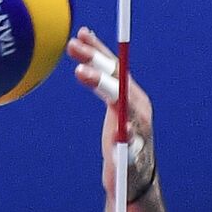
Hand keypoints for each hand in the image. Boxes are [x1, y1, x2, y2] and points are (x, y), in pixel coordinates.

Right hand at [67, 26, 156, 201]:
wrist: (135, 175)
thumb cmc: (129, 174)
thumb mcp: (125, 166)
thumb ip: (124, 150)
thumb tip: (122, 132)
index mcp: (138, 117)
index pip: (118, 92)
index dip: (100, 81)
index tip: (80, 73)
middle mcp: (137, 102)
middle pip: (115, 74)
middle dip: (94, 59)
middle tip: (73, 46)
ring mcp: (130, 98)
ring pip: (112, 68)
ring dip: (95, 52)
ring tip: (79, 36)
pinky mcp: (121, 98)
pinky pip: (110, 72)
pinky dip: (98, 57)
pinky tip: (87, 43)